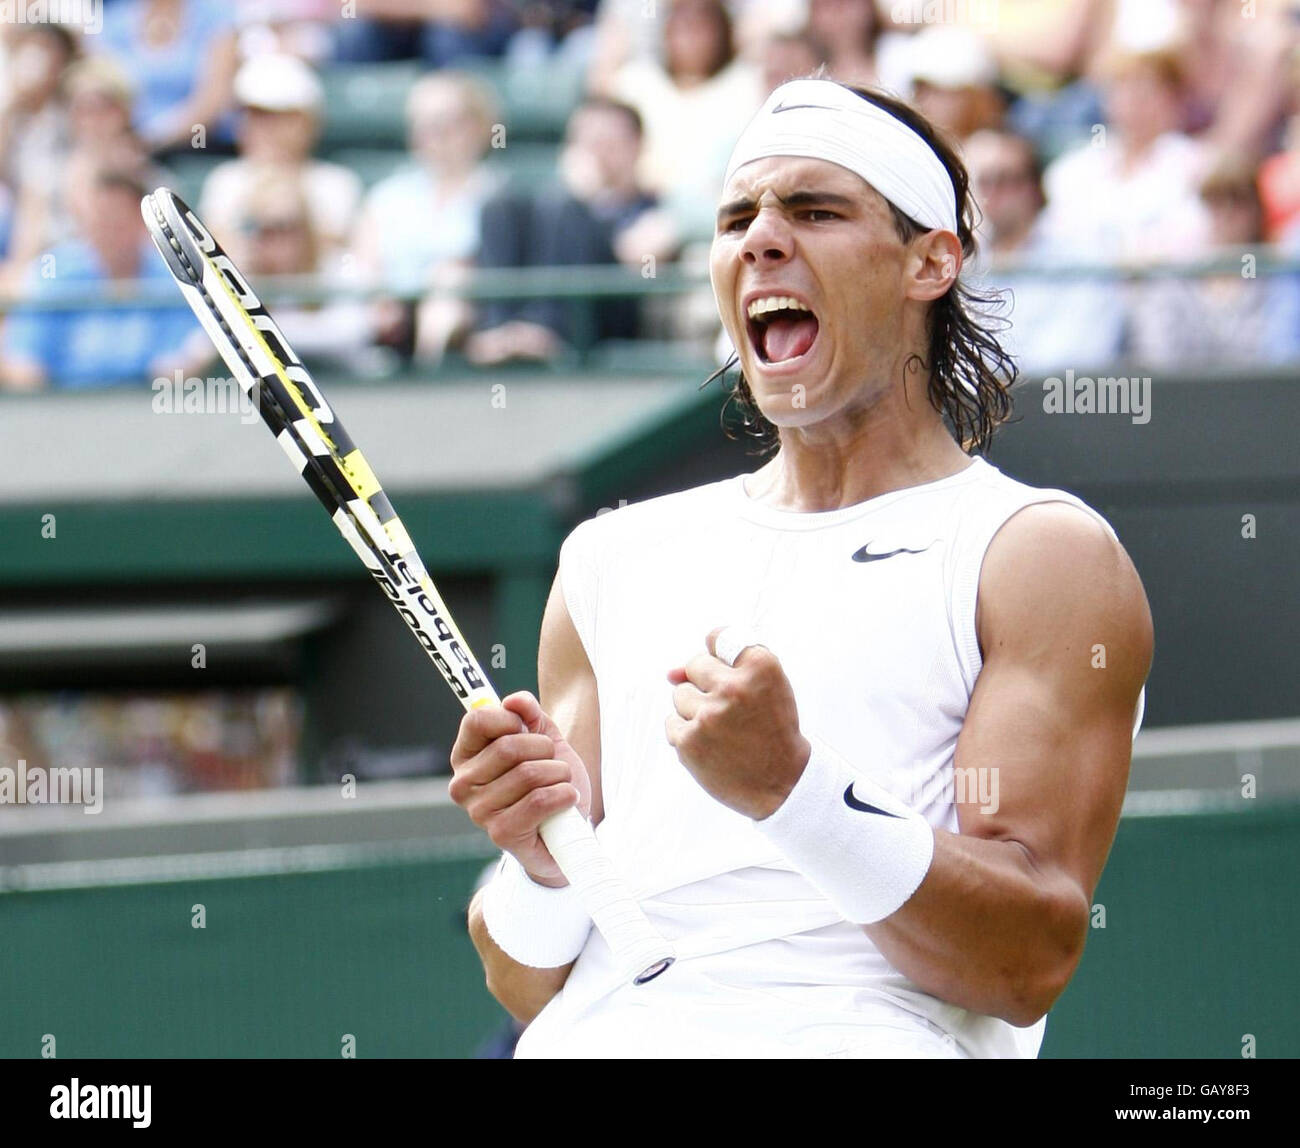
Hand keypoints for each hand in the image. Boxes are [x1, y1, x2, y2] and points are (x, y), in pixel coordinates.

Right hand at [449, 691, 591, 885]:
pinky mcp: (502, 834)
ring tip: (559, 783)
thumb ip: (528, 713)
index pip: (477, 720)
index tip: (527, 728)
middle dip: (544, 749)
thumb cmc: (548, 780)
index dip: (510, 718)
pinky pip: (539, 800)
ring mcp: (479, 811)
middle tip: (551, 761)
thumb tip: (515, 701)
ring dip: (558, 774)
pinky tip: (566, 798)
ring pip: (529, 773)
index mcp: (466, 756)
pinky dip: (563, 795)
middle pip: (508, 746)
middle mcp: (463, 784)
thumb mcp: (542, 738)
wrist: (566, 829)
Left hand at [664, 628, 810, 818]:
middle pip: (694, 665)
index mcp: (761, 667)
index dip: (718, 653)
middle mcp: (734, 687)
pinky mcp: (689, 741)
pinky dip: (687, 733)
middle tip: (730, 709)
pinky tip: (712, 745)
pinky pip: (672, 722)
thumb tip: (670, 673)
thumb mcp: (767, 689)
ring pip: (680, 694)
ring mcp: (709, 715)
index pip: (719, 637)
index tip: (726, 669)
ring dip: (696, 710)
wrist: (783, 783)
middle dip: (706, 684)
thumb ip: (723, 667)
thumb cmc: (772, 731)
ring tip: (724, 730)